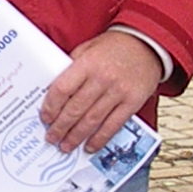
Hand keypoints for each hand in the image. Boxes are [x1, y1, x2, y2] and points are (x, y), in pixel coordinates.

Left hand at [40, 31, 167, 153]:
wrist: (147, 45)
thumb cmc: (116, 47)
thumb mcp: (88, 48)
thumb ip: (72, 67)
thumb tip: (54, 92)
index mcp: (88, 63)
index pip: (62, 89)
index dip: (51, 107)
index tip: (45, 118)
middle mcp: (102, 78)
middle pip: (76, 109)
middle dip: (61, 127)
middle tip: (52, 138)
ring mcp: (119, 91)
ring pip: (92, 120)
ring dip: (76, 137)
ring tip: (66, 146)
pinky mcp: (132, 102)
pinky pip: (113, 125)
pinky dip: (100, 139)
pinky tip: (90, 146)